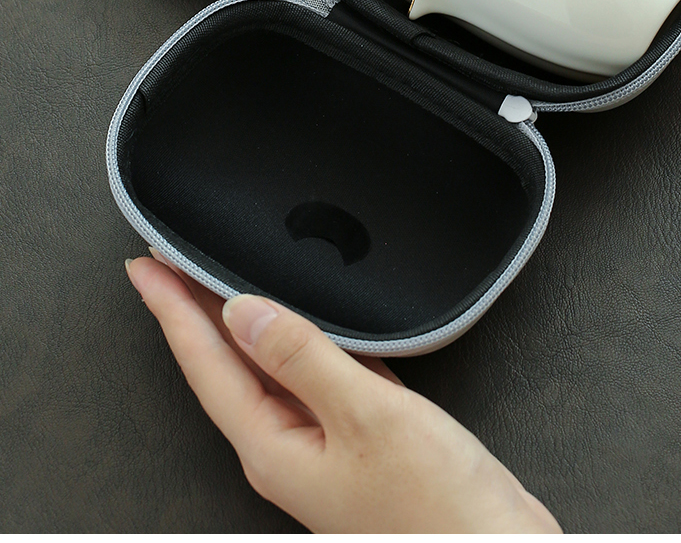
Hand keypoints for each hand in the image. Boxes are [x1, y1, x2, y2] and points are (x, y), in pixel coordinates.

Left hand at [125, 251, 560, 532]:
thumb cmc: (438, 509)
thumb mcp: (369, 419)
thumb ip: (306, 362)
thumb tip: (247, 316)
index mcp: (275, 447)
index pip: (206, 364)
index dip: (174, 310)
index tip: (149, 268)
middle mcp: (290, 448)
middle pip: (226, 366)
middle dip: (194, 312)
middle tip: (170, 264)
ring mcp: (324, 445)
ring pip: (269, 369)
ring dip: (243, 324)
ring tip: (219, 285)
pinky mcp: (358, 438)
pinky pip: (314, 378)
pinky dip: (301, 344)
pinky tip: (305, 327)